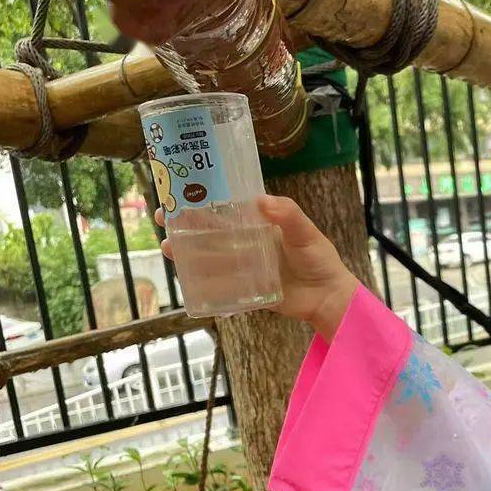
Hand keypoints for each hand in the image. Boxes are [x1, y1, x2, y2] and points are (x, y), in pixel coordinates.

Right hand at [156, 195, 358, 340]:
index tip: (179, 193)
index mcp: (259, 224)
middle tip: (162, 220)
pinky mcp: (245, 290)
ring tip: (168, 249)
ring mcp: (245, 267)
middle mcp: (248, 243)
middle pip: (210, 232)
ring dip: (188, 253)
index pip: (226, 208)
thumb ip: (289, 216)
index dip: (201, 200)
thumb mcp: (306, 234)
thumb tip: (262, 200)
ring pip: (210, 257)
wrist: (329, 298)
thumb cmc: (320, 260)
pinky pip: (220, 286)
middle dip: (184, 225)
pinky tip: (187, 280)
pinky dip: (203, 283)